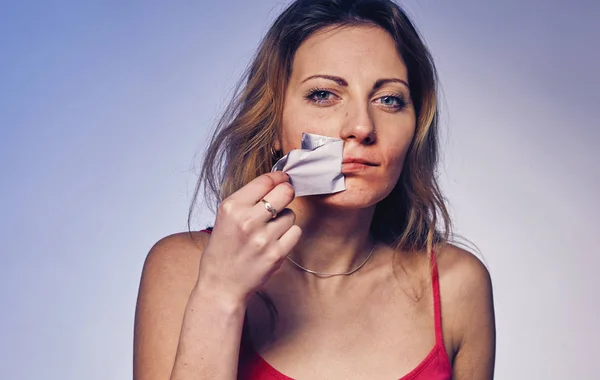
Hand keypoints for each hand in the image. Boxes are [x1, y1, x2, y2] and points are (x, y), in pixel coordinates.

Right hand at [196, 172, 300, 305]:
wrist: (221, 285)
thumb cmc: (223, 249)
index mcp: (232, 207)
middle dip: (287, 193)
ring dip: (284, 219)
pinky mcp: (276, 254)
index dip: (279, 177)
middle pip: (285, 192)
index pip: (265, 181)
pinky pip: (295, 232)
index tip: (283, 178)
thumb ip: (247, 199)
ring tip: (270, 229)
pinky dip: (289, 234)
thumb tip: (276, 180)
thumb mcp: (225, 217)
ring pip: (291, 214)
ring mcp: (263, 238)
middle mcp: (247, 221)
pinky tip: (276, 240)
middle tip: (284, 198)